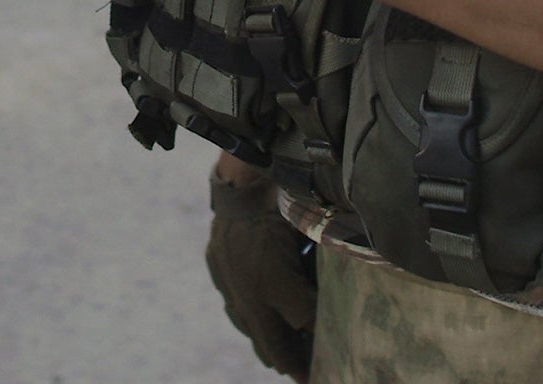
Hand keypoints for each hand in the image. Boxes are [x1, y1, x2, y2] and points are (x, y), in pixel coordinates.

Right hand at [205, 164, 316, 379]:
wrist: (245, 177)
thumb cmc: (286, 207)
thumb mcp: (310, 246)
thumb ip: (314, 286)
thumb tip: (325, 315)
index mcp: (272, 290)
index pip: (296, 337)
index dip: (308, 358)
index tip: (321, 372)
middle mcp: (247, 291)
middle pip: (269, 341)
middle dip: (287, 360)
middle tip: (301, 372)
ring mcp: (229, 278)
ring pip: (248, 325)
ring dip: (266, 341)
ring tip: (279, 355)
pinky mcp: (218, 264)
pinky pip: (234, 304)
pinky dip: (249, 316)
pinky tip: (256, 317)